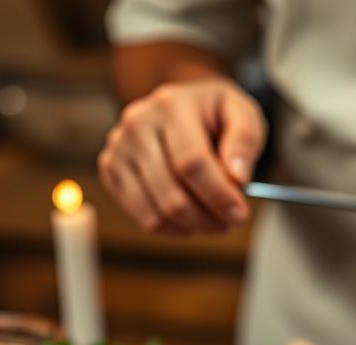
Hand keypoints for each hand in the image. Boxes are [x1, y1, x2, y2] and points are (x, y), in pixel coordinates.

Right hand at [98, 77, 265, 234]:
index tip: (240, 214)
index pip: (191, 163)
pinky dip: (172, 228)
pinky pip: (143, 217)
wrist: (181, 104)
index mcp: (171, 104)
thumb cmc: (215, 113)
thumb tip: (237, 178)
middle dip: (207, 217)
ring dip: (192, 227)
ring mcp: (118, 148)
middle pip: (172, 194)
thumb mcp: (242, 113)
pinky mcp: (110, 169)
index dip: (218, 195)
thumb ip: (245, 141)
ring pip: (156, 212)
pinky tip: (191, 218)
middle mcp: (137, 124)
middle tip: (231, 222)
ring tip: (214, 221)